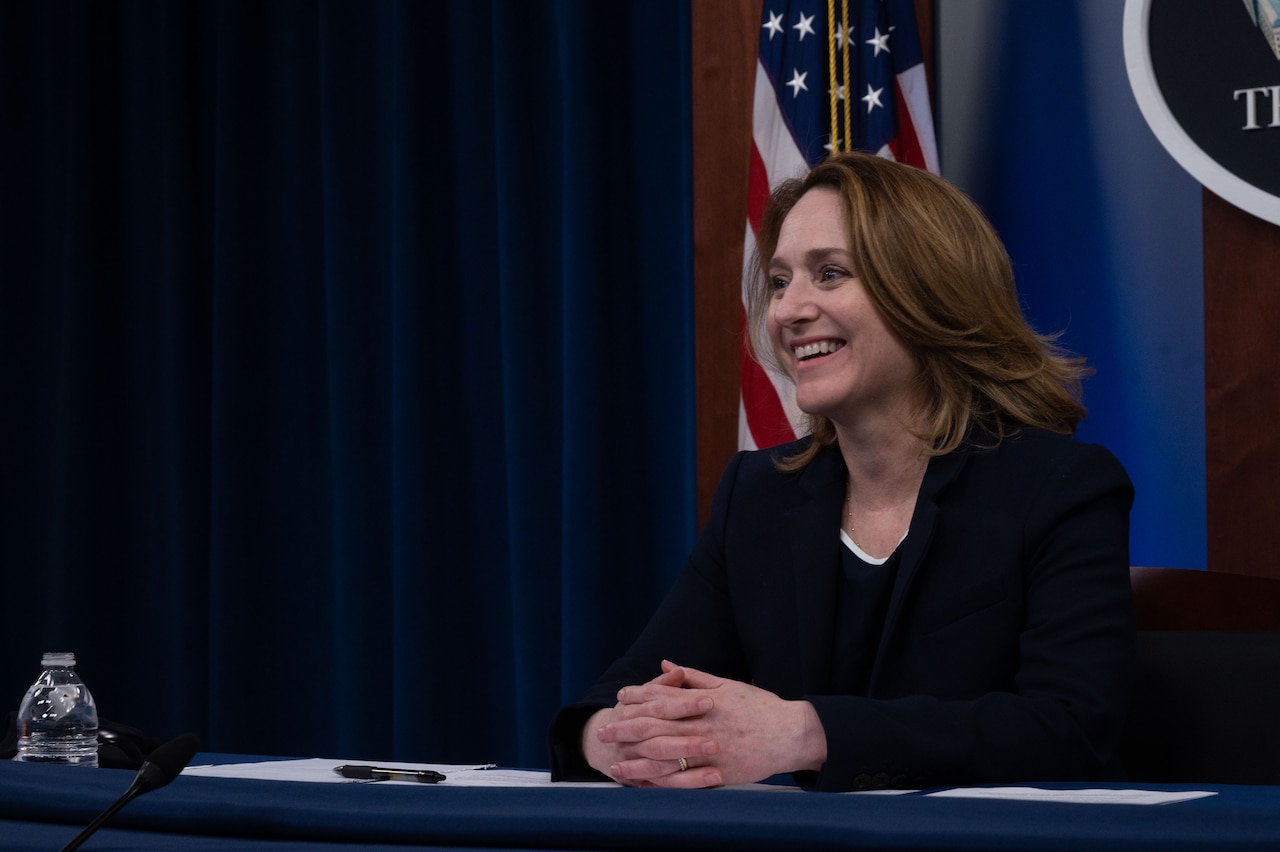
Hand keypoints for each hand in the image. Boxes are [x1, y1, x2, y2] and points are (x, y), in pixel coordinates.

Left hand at [596, 661, 827, 787]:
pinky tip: (645, 785)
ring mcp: (709, 751)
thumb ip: (695, 677)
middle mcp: (703, 725)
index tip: (619, 699)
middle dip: (628, 729)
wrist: (790, 735)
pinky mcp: (717, 773)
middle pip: (657, 727)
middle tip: (604, 732)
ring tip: (615, 764)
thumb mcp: (728, 685)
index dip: (639, 697)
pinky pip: (684, 781)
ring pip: (665, 757)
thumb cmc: (760, 708)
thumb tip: (668, 665)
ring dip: (637, 762)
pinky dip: (661, 783)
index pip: (664, 697)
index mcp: (704, 701)